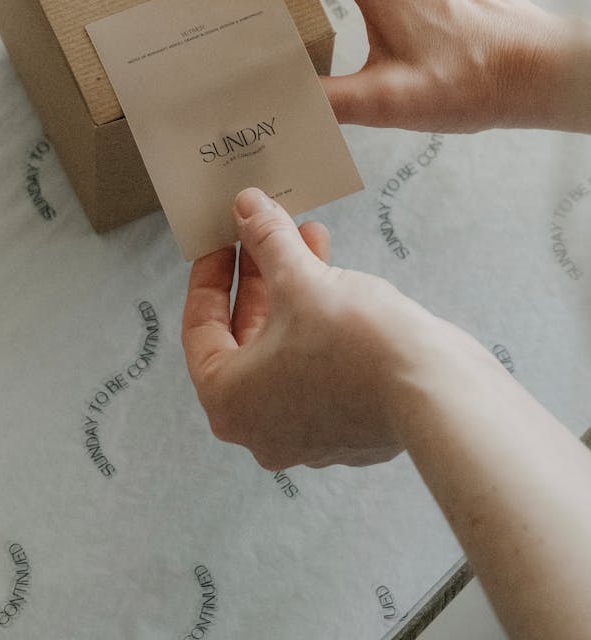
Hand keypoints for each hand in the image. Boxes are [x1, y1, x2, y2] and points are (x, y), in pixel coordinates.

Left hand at [181, 187, 433, 468]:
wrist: (438, 392)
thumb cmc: (355, 344)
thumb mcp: (299, 277)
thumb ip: (266, 239)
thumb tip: (247, 207)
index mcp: (230, 401)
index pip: (201, 329)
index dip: (210, 276)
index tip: (222, 241)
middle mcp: (261, 427)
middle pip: (245, 336)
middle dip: (260, 275)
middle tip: (266, 231)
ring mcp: (307, 432)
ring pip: (285, 347)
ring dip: (293, 290)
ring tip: (310, 238)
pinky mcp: (348, 425)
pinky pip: (319, 363)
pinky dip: (320, 319)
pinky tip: (338, 275)